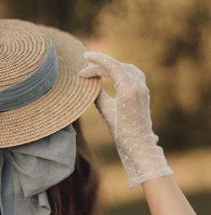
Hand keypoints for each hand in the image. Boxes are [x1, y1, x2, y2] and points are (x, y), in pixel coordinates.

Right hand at [79, 51, 172, 187]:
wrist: (139, 144)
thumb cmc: (121, 130)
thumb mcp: (106, 111)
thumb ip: (98, 94)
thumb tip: (92, 82)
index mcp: (129, 88)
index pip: (112, 65)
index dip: (98, 59)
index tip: (85, 56)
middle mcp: (139, 85)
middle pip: (118, 67)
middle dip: (101, 67)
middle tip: (84, 71)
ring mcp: (143, 88)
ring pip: (126, 69)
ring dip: (111, 68)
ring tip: (97, 70)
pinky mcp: (144, 93)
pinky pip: (132, 75)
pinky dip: (121, 72)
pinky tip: (113, 76)